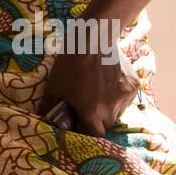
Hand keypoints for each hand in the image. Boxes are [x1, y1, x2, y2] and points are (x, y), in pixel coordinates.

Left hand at [35, 17, 139, 137]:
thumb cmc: (70, 64)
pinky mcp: (133, 85)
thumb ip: (49, 107)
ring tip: (98, 95)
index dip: (88, 132)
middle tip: (88, 109)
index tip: (81, 126)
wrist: (93, 39)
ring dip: (109, 109)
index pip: (95, 135)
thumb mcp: (55, 87)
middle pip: (107, 124)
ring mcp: (125, 96)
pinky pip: (126, 99)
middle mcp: (112, 107)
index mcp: (92, 112)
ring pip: (118, 112)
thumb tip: (42, 120)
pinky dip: (118, 96)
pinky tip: (109, 85)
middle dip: (97, 121)